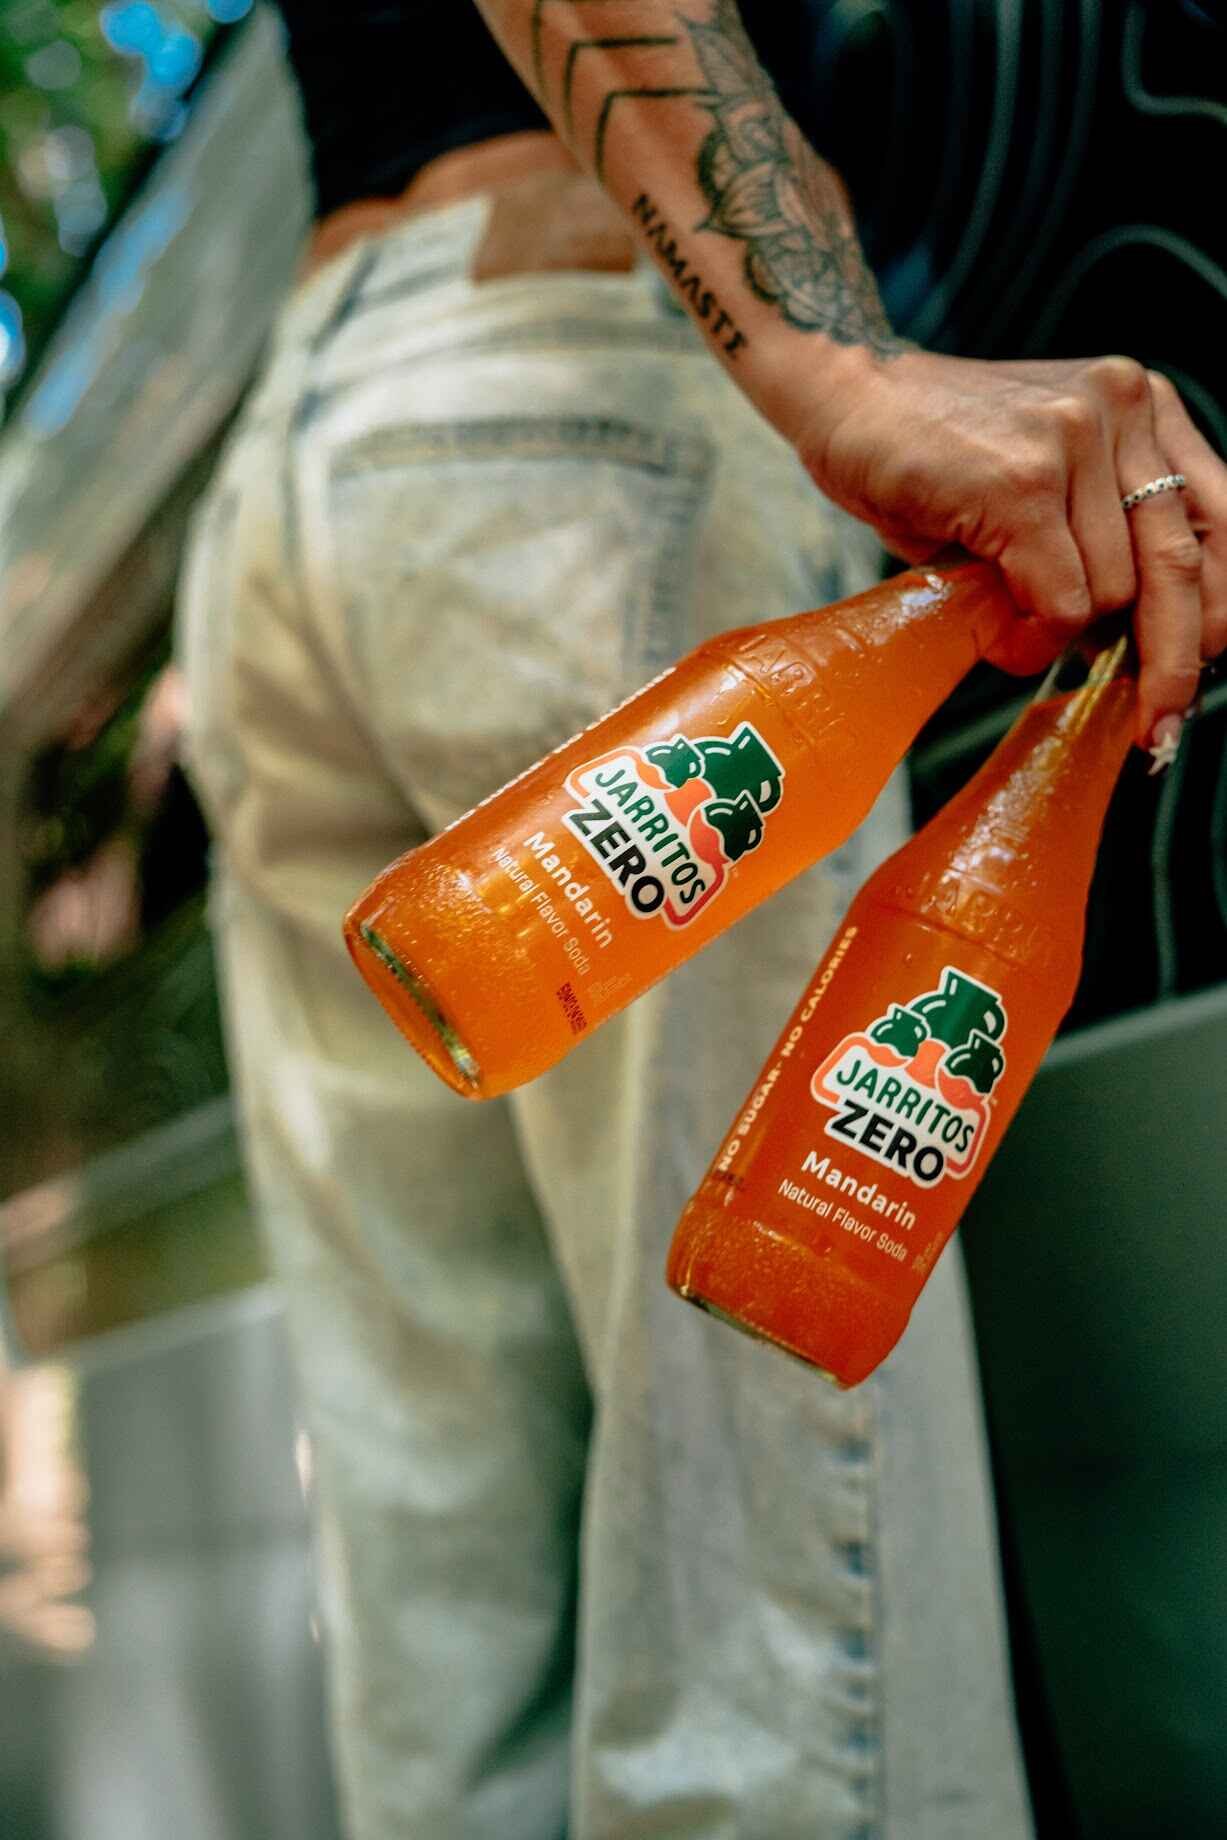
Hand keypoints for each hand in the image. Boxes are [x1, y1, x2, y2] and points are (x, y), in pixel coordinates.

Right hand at [796, 349, 1226, 744]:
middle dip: (1173, 660)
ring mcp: (1074, 440)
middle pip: (1180, 565)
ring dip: (1056, 638)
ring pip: (1110, 595)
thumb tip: (1128, 642)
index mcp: (1142, 406)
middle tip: (1159, 724)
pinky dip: (1027, 639)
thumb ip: (1093, 540)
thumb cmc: (932, 452)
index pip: (1217, 521)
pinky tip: (993, 630)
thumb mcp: (1038, 483)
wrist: (845, 395)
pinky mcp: (1021, 481)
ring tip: (1002, 624)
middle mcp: (1124, 409)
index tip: (1202, 670)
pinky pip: (1058, 604)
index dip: (1216, 609)